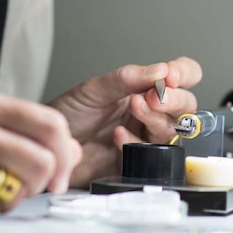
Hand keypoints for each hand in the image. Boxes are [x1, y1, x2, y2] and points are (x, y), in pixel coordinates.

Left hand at [48, 57, 201, 186]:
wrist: (48, 145)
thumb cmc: (67, 115)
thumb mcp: (93, 90)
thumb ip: (126, 79)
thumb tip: (159, 70)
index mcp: (142, 88)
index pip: (180, 75)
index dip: (183, 73)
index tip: (170, 76)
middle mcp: (148, 112)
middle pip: (185, 106)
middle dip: (173, 100)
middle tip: (153, 96)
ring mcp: (144, 136)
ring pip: (171, 130)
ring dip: (155, 119)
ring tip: (134, 108)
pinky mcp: (136, 162)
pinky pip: (150, 155)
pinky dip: (136, 142)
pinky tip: (117, 136)